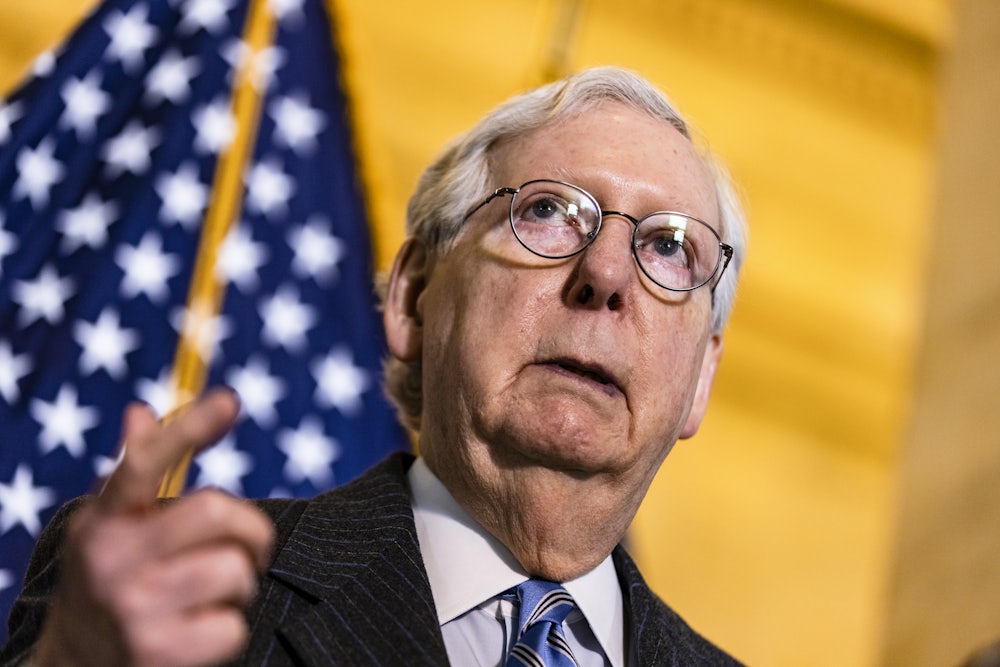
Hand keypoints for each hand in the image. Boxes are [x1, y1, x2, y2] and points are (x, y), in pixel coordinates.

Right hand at [32, 388, 275, 666]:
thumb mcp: (110, 531)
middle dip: (250, 528)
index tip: (229, 399)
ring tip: (209, 597)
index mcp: (102, 523)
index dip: (188, 428)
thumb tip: (140, 413)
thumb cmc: (110, 584)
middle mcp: (110, 562)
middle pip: (215, 510)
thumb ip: (133, 476)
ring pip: (235, 570)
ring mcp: (133, 609)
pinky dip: (228, 629)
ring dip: (240, 584)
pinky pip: (234, 625)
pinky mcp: (158, 653)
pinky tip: (198, 633)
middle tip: (248, 545)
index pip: (144, 463)